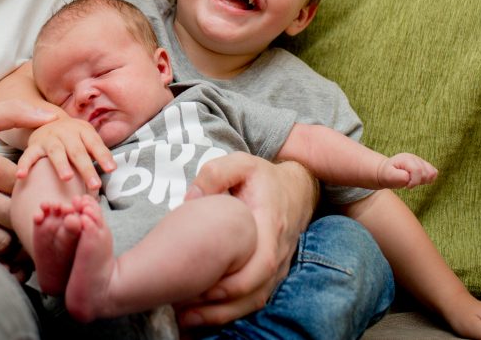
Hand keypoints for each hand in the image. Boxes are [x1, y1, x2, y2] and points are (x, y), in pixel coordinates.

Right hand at [0, 101, 54, 255]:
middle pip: (19, 219)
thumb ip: (16, 113)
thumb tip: (51, 116)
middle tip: (30, 215)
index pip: (31, 188)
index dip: (39, 191)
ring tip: (9, 228)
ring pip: (0, 243)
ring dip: (8, 238)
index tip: (38, 191)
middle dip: (27, 217)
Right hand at [16, 116, 114, 189]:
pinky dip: (24, 165)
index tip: (111, 170)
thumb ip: (98, 152)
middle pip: (77, 151)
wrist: (46, 119)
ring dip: (61, 165)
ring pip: (56, 152)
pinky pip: (28, 156)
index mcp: (82, 130)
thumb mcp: (87, 138)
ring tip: (67, 178)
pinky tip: (21, 176)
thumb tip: (112, 169)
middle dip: (86, 168)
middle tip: (94, 185)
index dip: (103, 156)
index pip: (94, 143)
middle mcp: (66, 132)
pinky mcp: (34, 145)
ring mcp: (49, 138)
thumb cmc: (73, 137)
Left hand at [174, 153, 316, 328]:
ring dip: (224, 314)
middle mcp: (279, 251)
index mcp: (270, 224)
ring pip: (256, 300)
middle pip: (256, 290)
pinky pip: (256, 298)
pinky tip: (204, 312)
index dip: (233, 281)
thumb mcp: (240, 163)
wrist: (296, 188)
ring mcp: (279, 266)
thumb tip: (191, 199)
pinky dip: (232, 310)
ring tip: (188, 318)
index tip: (201, 287)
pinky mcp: (273, 274)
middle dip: (221, 306)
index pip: (260, 262)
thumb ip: (215, 174)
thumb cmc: (262, 177)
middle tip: (184, 310)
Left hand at [377, 152, 437, 188]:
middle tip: (409, 183)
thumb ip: (397, 176)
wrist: (387, 171)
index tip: (407, 186)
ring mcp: (421, 160)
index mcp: (406, 159)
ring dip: (424, 180)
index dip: (414, 181)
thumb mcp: (388, 176)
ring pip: (433, 173)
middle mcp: (414, 158)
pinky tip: (419, 180)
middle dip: (418, 182)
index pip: (418, 170)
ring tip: (413, 181)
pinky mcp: (425, 165)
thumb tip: (407, 177)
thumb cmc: (387, 174)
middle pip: (427, 173)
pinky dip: (428, 179)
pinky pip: (434, 173)